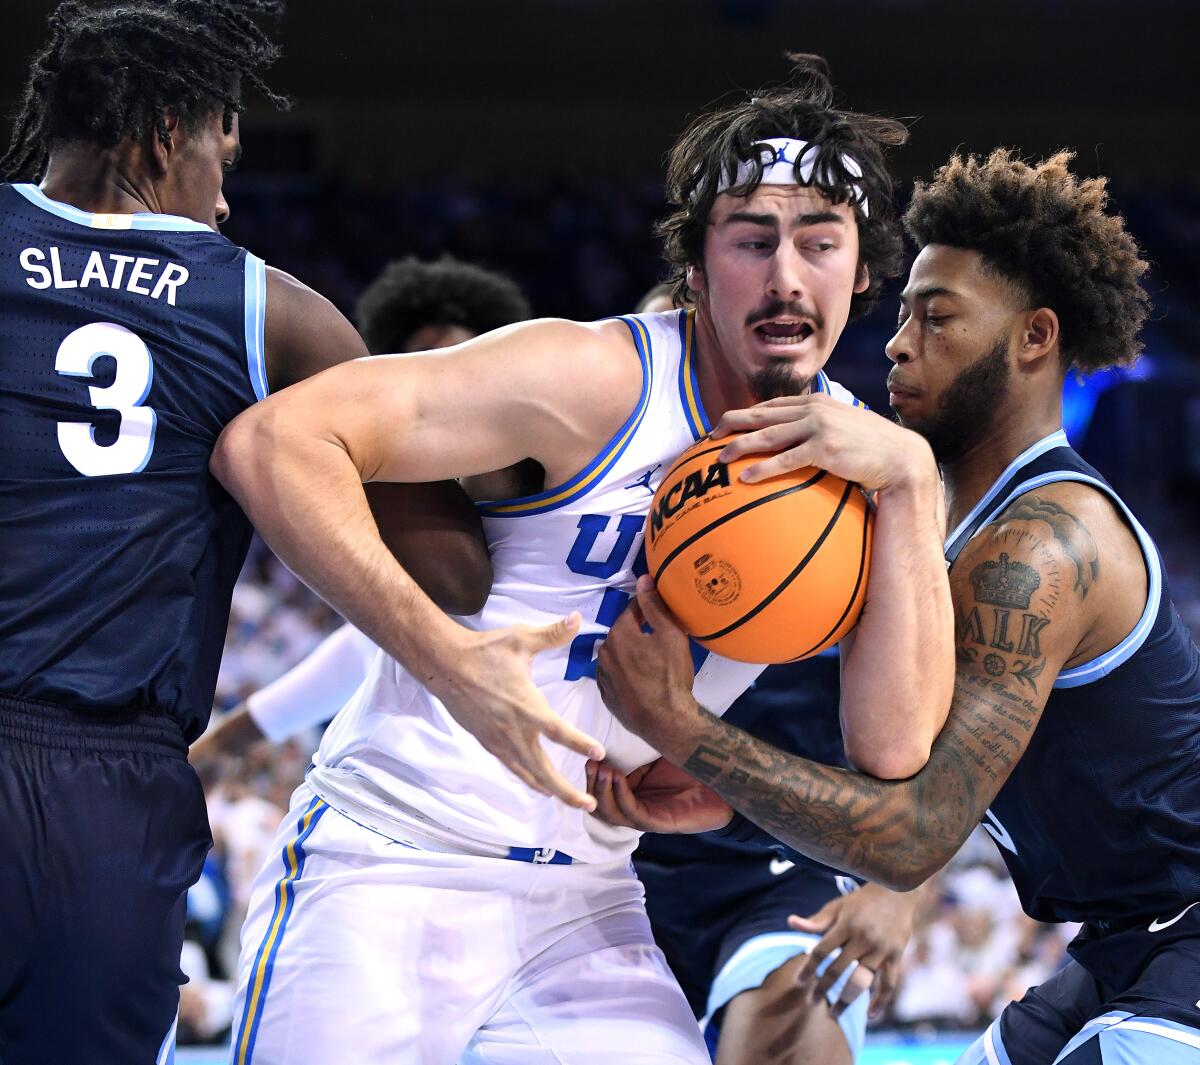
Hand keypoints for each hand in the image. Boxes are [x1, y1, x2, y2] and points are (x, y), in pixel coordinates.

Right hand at [429, 613, 604, 809]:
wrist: (444, 665)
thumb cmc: (484, 651)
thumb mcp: (520, 638)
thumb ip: (552, 634)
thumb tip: (578, 618)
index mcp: (527, 706)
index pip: (559, 731)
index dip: (580, 744)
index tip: (599, 753)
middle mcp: (514, 730)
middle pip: (544, 769)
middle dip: (567, 791)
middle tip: (588, 805)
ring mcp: (498, 739)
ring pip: (527, 773)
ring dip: (550, 789)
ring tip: (568, 800)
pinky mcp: (487, 741)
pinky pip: (511, 766)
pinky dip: (527, 778)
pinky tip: (536, 783)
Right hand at [586, 757, 732, 832]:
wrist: (723, 780)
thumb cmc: (694, 766)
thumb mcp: (660, 751)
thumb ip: (641, 744)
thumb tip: (623, 718)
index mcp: (634, 794)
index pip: (603, 793)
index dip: (593, 777)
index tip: (588, 755)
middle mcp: (637, 808)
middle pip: (601, 806)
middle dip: (592, 785)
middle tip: (590, 763)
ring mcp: (647, 817)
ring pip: (612, 814)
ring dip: (602, 792)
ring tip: (601, 769)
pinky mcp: (659, 823)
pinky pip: (633, 814)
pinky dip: (621, 796)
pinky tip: (617, 778)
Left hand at [595, 575, 702, 756]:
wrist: (665, 721)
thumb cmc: (670, 676)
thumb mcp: (670, 635)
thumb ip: (654, 606)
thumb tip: (643, 579)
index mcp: (618, 634)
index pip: (632, 611)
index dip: (647, 609)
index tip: (659, 612)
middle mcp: (604, 652)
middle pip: (623, 633)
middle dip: (638, 631)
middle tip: (659, 638)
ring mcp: (603, 676)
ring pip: (618, 654)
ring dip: (631, 652)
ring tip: (652, 659)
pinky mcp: (606, 695)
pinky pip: (615, 675)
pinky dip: (626, 672)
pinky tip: (642, 678)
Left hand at [711, 393, 935, 490]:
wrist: (901, 457)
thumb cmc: (873, 450)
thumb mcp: (844, 430)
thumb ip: (821, 430)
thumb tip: (801, 445)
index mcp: (817, 403)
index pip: (773, 405)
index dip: (747, 413)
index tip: (727, 424)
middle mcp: (814, 410)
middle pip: (762, 415)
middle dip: (733, 422)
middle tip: (711, 435)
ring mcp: (819, 427)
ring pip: (768, 435)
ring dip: (740, 445)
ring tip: (718, 457)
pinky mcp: (824, 449)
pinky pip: (785, 460)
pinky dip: (762, 468)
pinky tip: (744, 477)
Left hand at [790, 881, 921, 1019]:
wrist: (899, 891)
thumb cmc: (863, 901)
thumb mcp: (838, 906)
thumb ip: (816, 920)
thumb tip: (790, 922)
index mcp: (845, 925)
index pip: (821, 952)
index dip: (808, 968)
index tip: (798, 983)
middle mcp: (862, 939)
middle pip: (838, 970)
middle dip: (822, 989)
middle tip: (809, 1003)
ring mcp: (880, 950)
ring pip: (861, 982)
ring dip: (846, 1001)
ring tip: (833, 1015)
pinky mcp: (896, 957)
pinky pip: (889, 984)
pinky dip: (880, 1002)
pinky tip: (870, 1016)